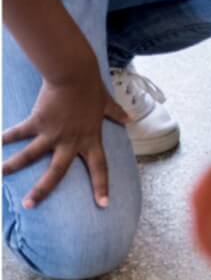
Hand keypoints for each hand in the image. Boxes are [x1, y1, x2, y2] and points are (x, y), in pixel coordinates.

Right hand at [1, 72, 128, 208]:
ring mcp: (52, 133)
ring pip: (30, 156)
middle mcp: (70, 141)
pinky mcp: (38, 122)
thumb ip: (115, 113)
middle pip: (56, 172)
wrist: (75, 74)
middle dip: (42, 190)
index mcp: (90, 138)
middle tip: (29, 205)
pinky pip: (19, 132)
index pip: (100, 166)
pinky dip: (7, 137)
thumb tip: (130, 118)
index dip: (102, 186)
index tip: (103, 205)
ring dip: (13, 165)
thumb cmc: (91, 88)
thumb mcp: (106, 103)